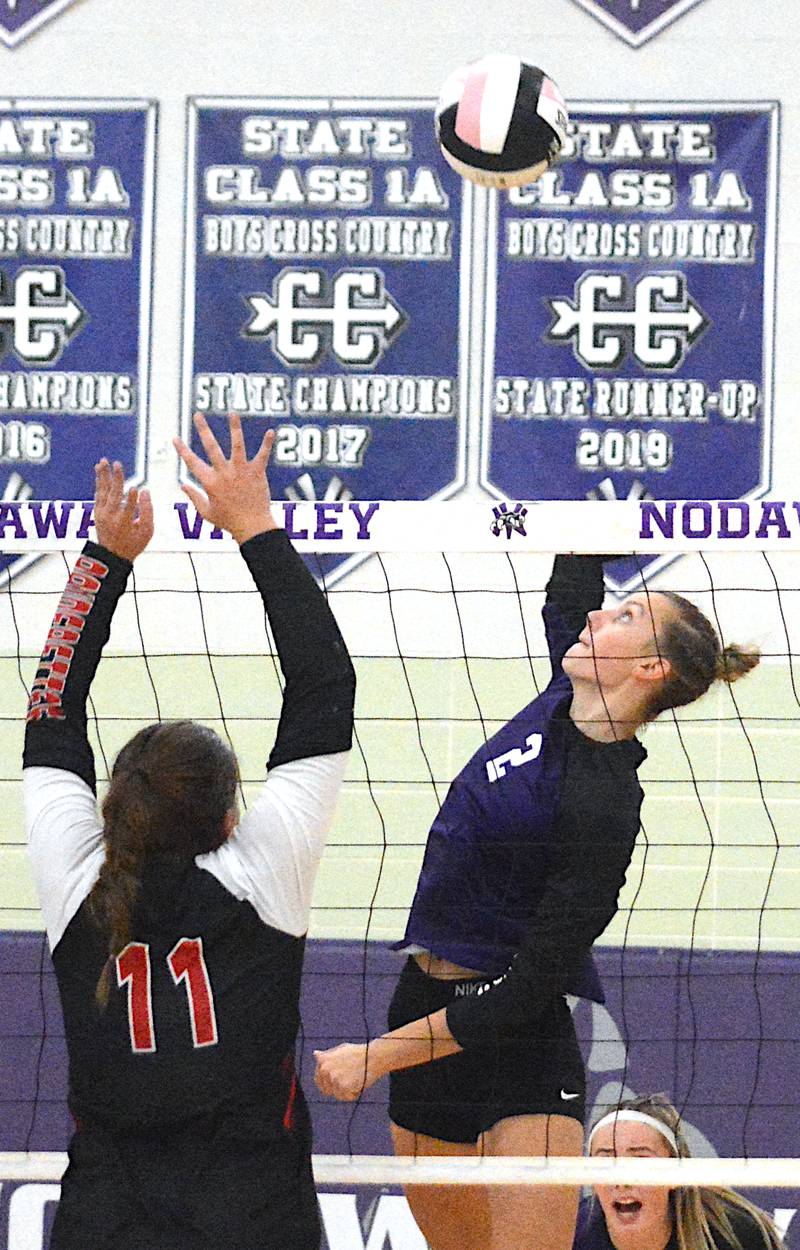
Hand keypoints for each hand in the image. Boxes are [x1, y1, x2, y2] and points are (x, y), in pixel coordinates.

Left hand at [93, 460, 153, 561]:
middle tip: (117, 464)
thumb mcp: (146, 532)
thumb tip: (145, 492)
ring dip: (102, 475)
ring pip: (103, 491)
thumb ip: (148, 511)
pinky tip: (99, 473)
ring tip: (102, 462)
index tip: (137, 488)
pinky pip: (98, 494)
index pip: (129, 508)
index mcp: (124, 523)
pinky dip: (99, 483)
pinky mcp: (97, 512)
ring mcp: (102, 514)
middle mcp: (111, 517)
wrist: (111, 555)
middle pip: (114, 494)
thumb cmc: (132, 543)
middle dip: (116, 478)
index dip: (134, 498)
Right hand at [173, 412, 276, 544]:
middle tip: (198, 415)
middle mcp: (224, 473)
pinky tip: (271, 432)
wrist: (252, 527)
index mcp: (210, 482)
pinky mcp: (257, 473)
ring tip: (232, 414)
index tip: (175, 438)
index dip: (182, 449)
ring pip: (237, 446)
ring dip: (235, 429)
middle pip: (211, 447)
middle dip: (203, 430)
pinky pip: (262, 456)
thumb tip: (183, 485)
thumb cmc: (228, 522)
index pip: (192, 462)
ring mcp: (241, 472)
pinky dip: (267, 444)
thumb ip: (194, 497)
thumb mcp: (206, 512)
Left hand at [314, 1043, 380, 1101]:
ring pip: (337, 1095)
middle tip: (350, 1080)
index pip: (318, 1081)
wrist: (373, 1056)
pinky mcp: (342, 1086)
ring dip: (346, 1092)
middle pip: (327, 1090)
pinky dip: (353, 1094)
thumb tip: (315, 1054)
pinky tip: (359, 1084)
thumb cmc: (359, 1053)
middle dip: (337, 1088)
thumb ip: (327, 1055)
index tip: (338, 1083)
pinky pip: (346, 1097)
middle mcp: (325, 1069)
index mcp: (322, 1061)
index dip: (328, 1084)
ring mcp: (333, 1078)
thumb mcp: (340, 1050)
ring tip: (356, 1079)